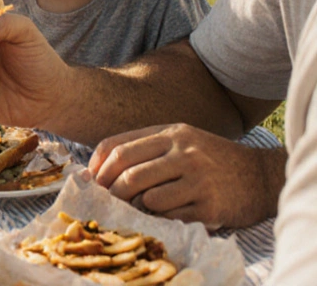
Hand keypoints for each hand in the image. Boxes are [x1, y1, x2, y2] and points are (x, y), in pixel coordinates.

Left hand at [90, 123, 283, 228]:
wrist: (262, 176)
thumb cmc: (212, 159)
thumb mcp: (182, 140)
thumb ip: (145, 147)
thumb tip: (98, 167)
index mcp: (171, 133)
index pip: (119, 147)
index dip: (98, 167)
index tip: (91, 181)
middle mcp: (184, 152)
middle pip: (128, 174)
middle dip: (111, 191)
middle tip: (107, 201)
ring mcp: (198, 179)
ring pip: (146, 198)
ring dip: (136, 207)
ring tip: (139, 207)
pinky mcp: (209, 205)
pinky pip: (169, 216)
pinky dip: (159, 218)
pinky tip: (165, 214)